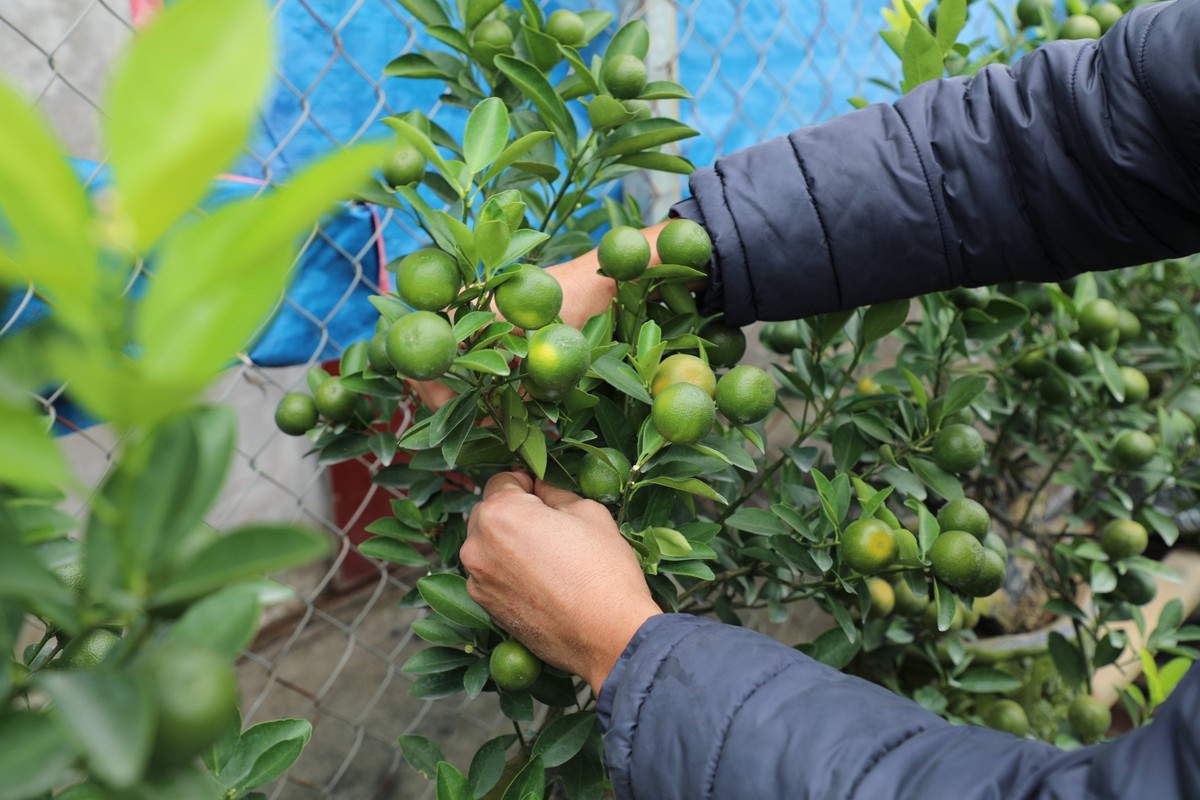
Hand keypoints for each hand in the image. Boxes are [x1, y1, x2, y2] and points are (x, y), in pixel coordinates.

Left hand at [461, 471, 661, 693]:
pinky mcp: (485, 608)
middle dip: (512, 513)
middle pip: (487, 513)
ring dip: (506, 544)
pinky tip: (539, 584)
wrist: (609, 635)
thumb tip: (539, 487)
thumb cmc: (604, 570)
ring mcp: (477, 581)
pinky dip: (507, 573)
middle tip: (548, 527)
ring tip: (545, 559)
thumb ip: (554, 492)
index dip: (526, 482)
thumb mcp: (588, 512)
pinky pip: (490, 576)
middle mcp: (477, 546)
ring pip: (486, 547)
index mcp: (501, 513)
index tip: (544, 494)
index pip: (502, 480)